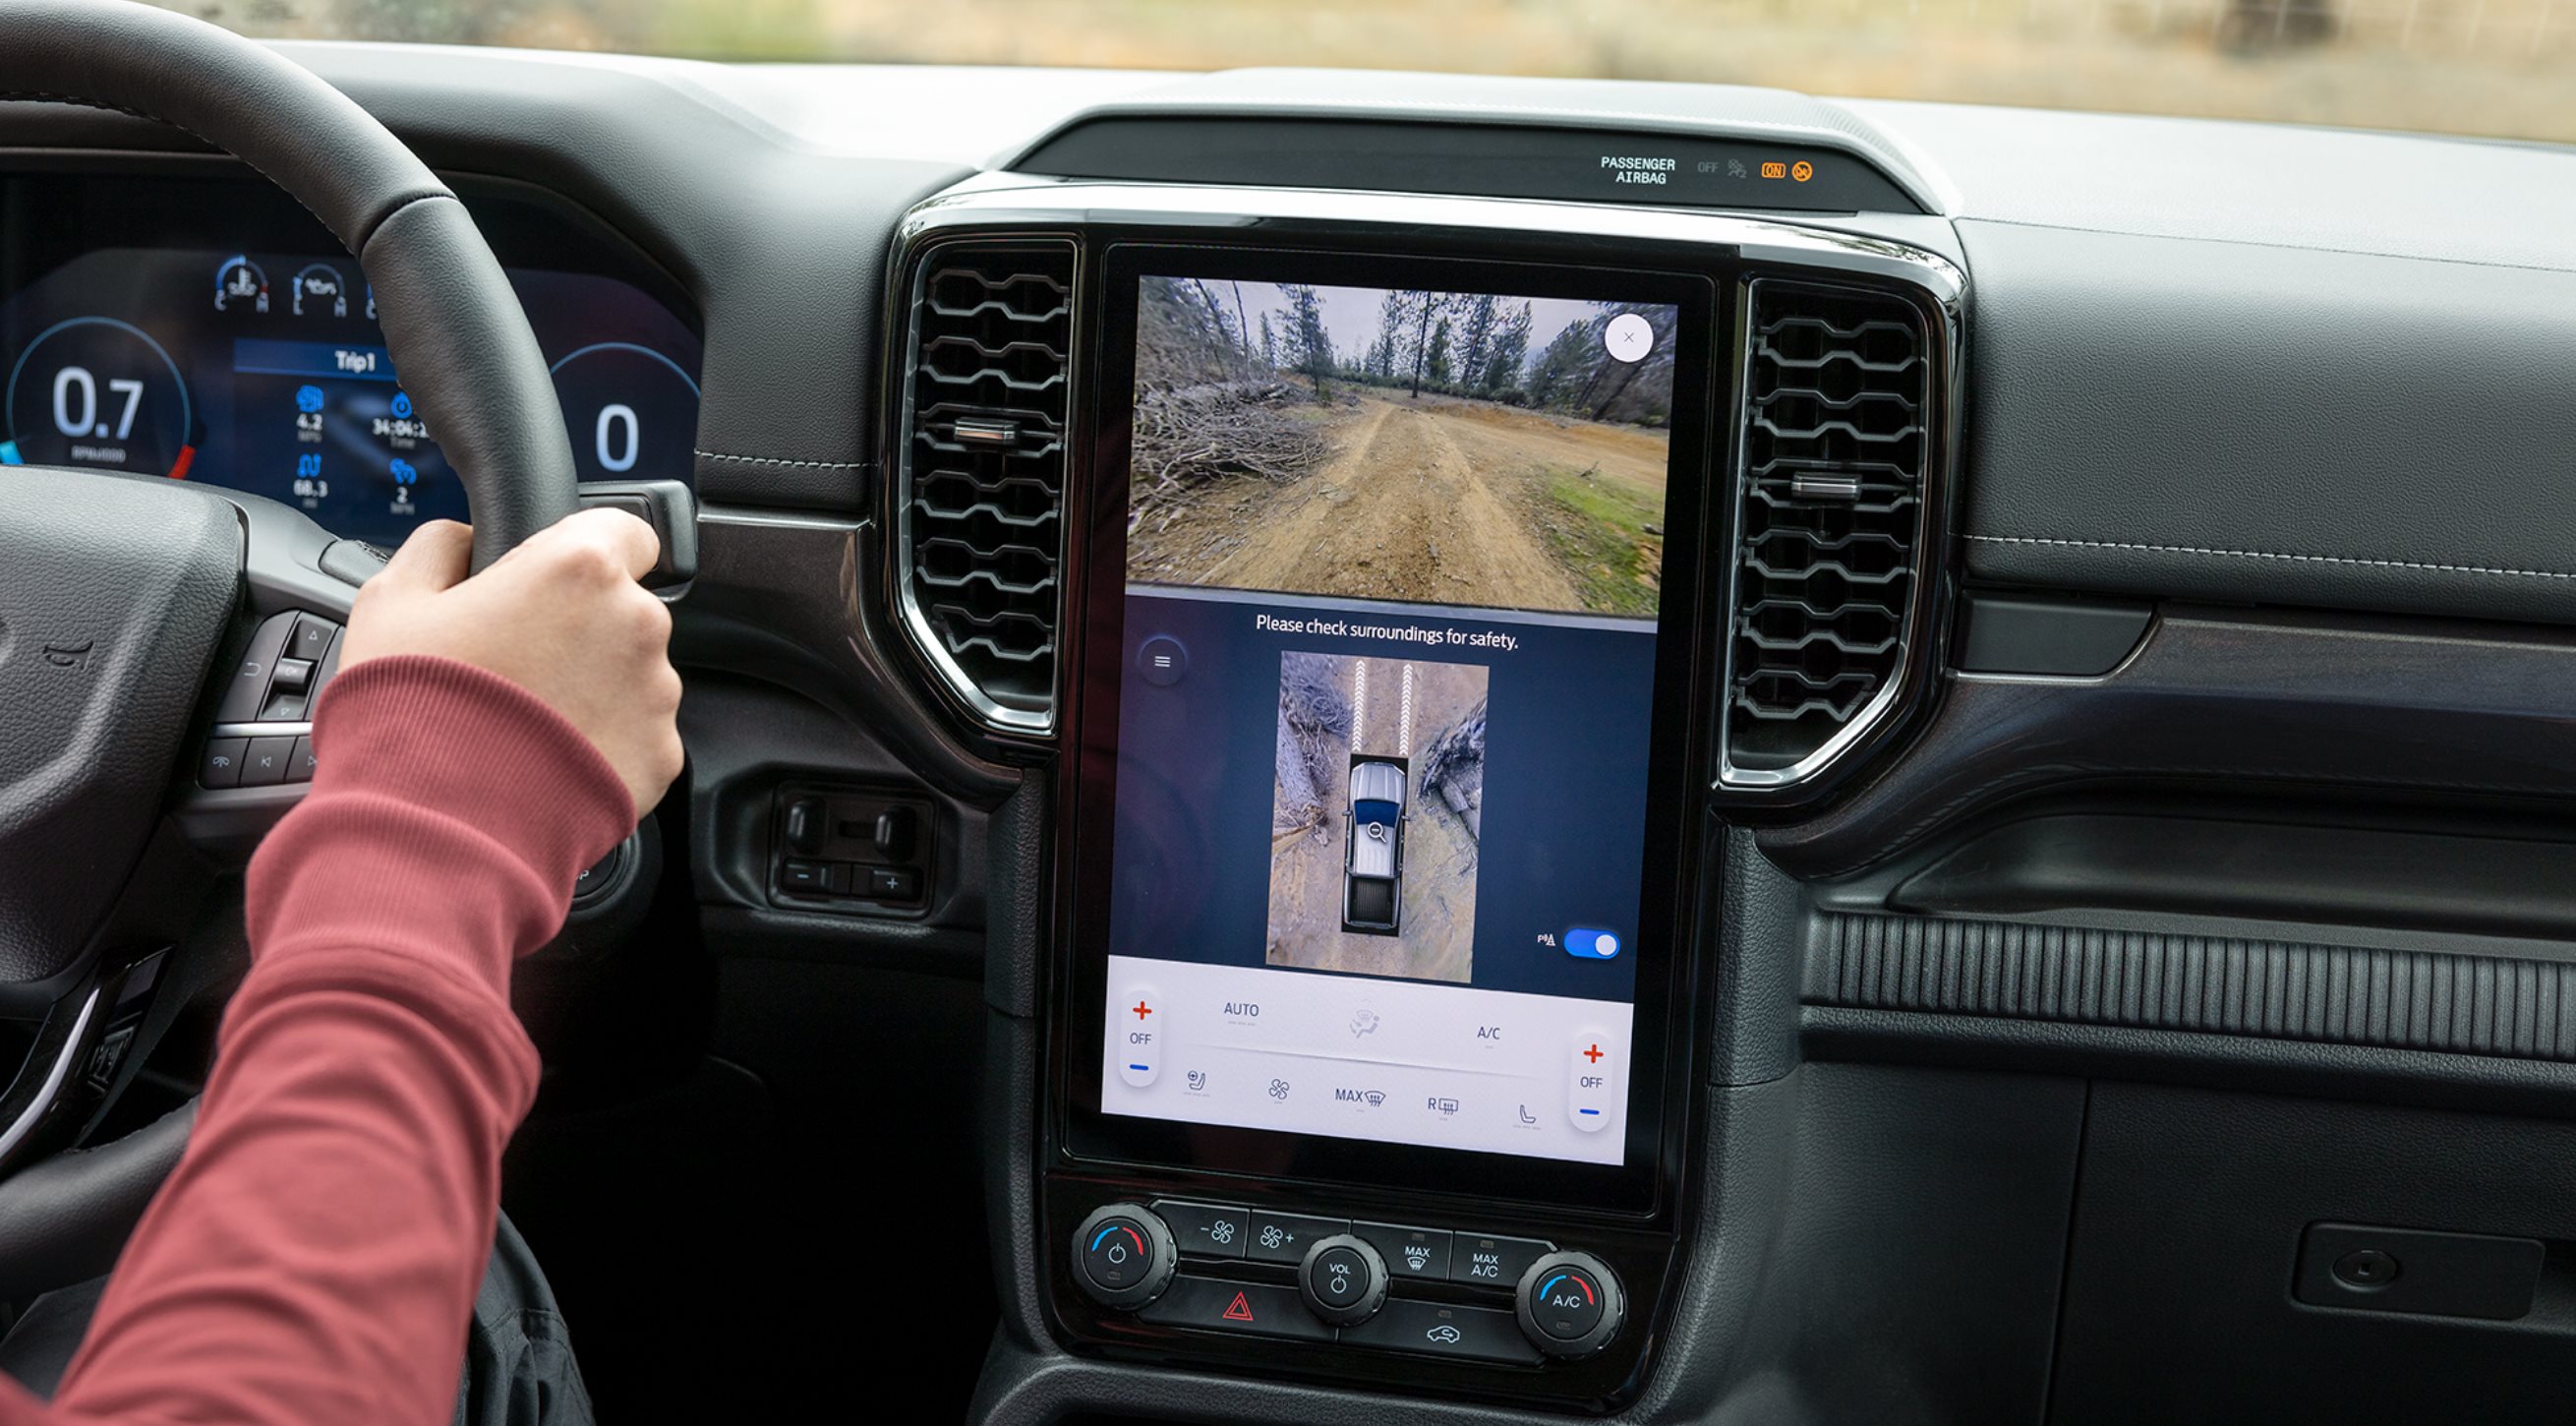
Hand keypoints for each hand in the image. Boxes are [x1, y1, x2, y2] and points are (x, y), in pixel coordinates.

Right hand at [339, 513, 683, 816]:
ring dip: (591, 687)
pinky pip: (637, 734)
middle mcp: (635, 623)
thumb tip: (462, 541)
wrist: (436, 822)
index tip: (555, 578)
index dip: (585, 550)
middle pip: (621, 609)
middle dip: (578, 629)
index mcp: (579, 568)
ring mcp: (656, 694)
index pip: (624, 530)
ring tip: (524, 720)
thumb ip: (438, 548)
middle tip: (514, 664)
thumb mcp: (391, 599)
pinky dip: (601, 743)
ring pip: (632, 673)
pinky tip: (546, 758)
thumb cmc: (413, 709)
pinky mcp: (661, 755)